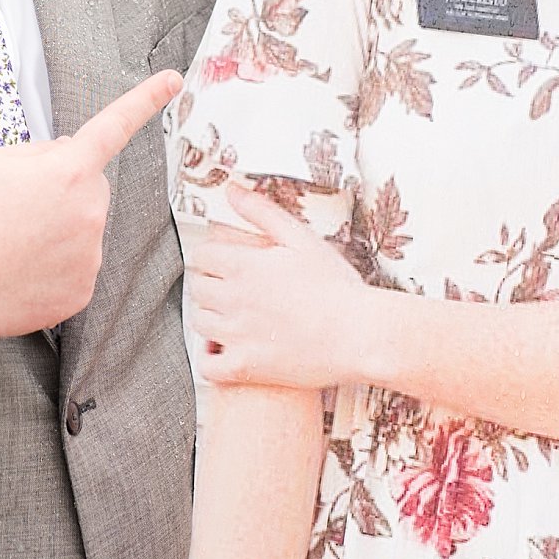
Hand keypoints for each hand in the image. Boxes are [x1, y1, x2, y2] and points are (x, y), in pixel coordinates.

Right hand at [0, 70, 180, 339]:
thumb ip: (42, 152)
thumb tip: (72, 152)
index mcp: (68, 168)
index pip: (115, 124)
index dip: (147, 99)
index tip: (175, 80)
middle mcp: (90, 210)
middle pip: (91, 187)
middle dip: (66, 189)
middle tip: (19, 207)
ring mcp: (90, 254)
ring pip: (85, 228)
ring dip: (60, 229)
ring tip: (14, 242)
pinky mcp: (82, 290)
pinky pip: (78, 266)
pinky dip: (55, 266)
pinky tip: (22, 269)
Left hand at [187, 182, 371, 389]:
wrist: (361, 335)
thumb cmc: (337, 287)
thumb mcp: (301, 237)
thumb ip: (261, 211)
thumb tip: (231, 190)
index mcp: (243, 266)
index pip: (201, 256)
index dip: (211, 256)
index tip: (223, 261)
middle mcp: (233, 300)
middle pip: (197, 288)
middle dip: (209, 284)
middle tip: (229, 287)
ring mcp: (237, 336)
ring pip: (199, 323)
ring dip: (209, 316)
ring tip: (229, 315)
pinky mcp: (246, 368)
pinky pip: (208, 366)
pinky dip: (210, 357)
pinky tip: (225, 349)